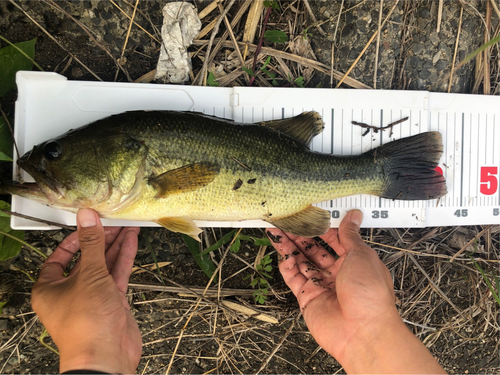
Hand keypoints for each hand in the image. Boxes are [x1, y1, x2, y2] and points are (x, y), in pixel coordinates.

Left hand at [31, 209, 141, 373]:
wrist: (105, 356)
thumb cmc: (85, 325)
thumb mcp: (88, 275)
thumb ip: (91, 244)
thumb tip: (87, 219)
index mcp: (50, 288)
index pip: (60, 256)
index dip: (75, 238)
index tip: (89, 224)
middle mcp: (70, 291)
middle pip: (86, 258)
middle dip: (100, 239)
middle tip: (112, 221)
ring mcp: (93, 296)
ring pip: (104, 264)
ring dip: (115, 246)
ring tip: (126, 227)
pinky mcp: (111, 301)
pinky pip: (117, 274)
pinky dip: (124, 257)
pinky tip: (131, 242)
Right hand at [267, 209, 445, 373]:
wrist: (363, 332)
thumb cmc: (370, 295)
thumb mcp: (362, 255)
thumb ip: (350, 235)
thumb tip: (353, 216)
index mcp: (355, 261)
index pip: (335, 239)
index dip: (322, 226)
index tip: (310, 213)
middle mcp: (338, 274)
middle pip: (315, 249)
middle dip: (301, 235)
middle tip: (288, 221)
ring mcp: (322, 286)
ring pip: (301, 262)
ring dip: (290, 247)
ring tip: (278, 231)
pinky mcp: (308, 299)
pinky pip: (294, 279)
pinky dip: (287, 266)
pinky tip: (283, 255)